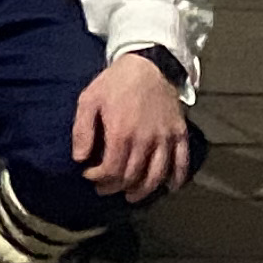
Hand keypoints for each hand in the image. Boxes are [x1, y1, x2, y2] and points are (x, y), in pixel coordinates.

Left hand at [73, 51, 192, 201]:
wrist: (148, 66)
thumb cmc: (115, 83)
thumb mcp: (89, 100)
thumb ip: (82, 130)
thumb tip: (80, 158)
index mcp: (121, 133)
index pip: (111, 170)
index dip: (99, 179)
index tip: (89, 176)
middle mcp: (146, 140)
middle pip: (132, 177)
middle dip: (115, 187)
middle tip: (105, 189)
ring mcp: (166, 139)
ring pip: (156, 176)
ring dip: (143, 191)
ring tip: (131, 196)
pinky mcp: (180, 135)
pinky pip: (182, 164)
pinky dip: (176, 180)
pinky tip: (168, 189)